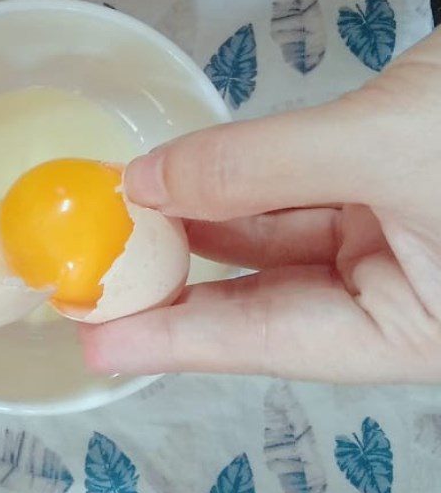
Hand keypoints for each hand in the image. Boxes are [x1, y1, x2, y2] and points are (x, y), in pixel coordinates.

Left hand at [83, 28, 440, 383]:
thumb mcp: (386, 146)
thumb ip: (257, 167)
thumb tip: (150, 183)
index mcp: (404, 329)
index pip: (261, 343)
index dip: (171, 344)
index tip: (95, 346)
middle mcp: (389, 295)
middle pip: (255, 303)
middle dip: (171, 292)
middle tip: (88, 286)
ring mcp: (385, 241)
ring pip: (266, 244)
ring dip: (194, 232)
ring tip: (119, 232)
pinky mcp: (379, 191)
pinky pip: (286, 197)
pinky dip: (234, 187)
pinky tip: (180, 185)